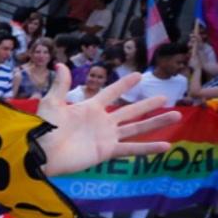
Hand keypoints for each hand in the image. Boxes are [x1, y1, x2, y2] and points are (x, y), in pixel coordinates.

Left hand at [36, 65, 176, 176]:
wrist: (41, 153)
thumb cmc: (43, 128)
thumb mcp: (52, 104)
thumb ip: (60, 85)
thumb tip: (60, 64)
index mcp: (89, 108)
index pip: (111, 93)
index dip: (124, 84)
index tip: (138, 75)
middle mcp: (101, 122)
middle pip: (130, 111)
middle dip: (147, 104)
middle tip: (164, 97)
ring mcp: (106, 137)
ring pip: (136, 128)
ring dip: (156, 122)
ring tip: (176, 116)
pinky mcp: (106, 152)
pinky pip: (131, 149)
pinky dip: (148, 148)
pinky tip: (166, 145)